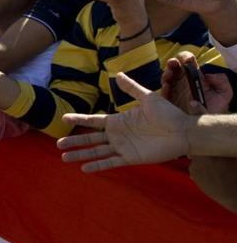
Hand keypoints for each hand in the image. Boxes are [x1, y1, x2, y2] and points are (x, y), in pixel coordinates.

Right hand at [57, 72, 193, 171]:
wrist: (183, 131)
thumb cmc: (168, 114)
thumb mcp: (147, 97)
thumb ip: (132, 88)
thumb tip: (118, 74)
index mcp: (118, 121)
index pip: (94, 121)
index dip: (79, 119)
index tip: (64, 118)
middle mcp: (118, 135)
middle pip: (90, 138)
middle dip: (74, 141)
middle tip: (58, 144)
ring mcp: (123, 147)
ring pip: (96, 151)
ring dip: (80, 154)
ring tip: (64, 158)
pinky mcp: (130, 158)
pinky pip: (110, 162)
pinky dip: (97, 165)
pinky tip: (84, 168)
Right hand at [161, 52, 232, 114]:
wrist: (208, 125)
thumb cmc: (216, 109)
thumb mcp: (224, 94)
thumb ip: (221, 81)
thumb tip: (208, 76)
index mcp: (195, 76)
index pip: (188, 62)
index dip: (186, 57)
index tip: (187, 60)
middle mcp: (183, 81)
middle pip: (174, 67)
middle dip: (172, 62)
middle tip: (173, 64)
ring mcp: (175, 90)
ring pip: (166, 77)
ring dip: (166, 74)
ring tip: (169, 76)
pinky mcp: (169, 101)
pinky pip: (162, 93)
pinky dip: (163, 88)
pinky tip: (167, 88)